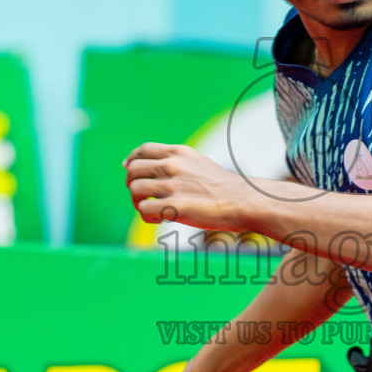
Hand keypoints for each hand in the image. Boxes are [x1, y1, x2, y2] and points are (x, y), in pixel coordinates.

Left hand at [124, 142, 251, 229]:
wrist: (243, 201)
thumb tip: (153, 172)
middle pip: (133, 170)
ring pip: (134, 189)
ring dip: (137, 203)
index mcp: (179, 153)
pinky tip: (159, 220)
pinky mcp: (173, 206)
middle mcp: (173, 165)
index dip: (132, 161)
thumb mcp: (198, 164)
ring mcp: (172, 185)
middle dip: (132, 185)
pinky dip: (147, 216)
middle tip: (143, 198)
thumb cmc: (223, 188)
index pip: (143, 150)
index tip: (129, 170)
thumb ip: (176, 164)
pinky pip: (144, 209)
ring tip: (152, 211)